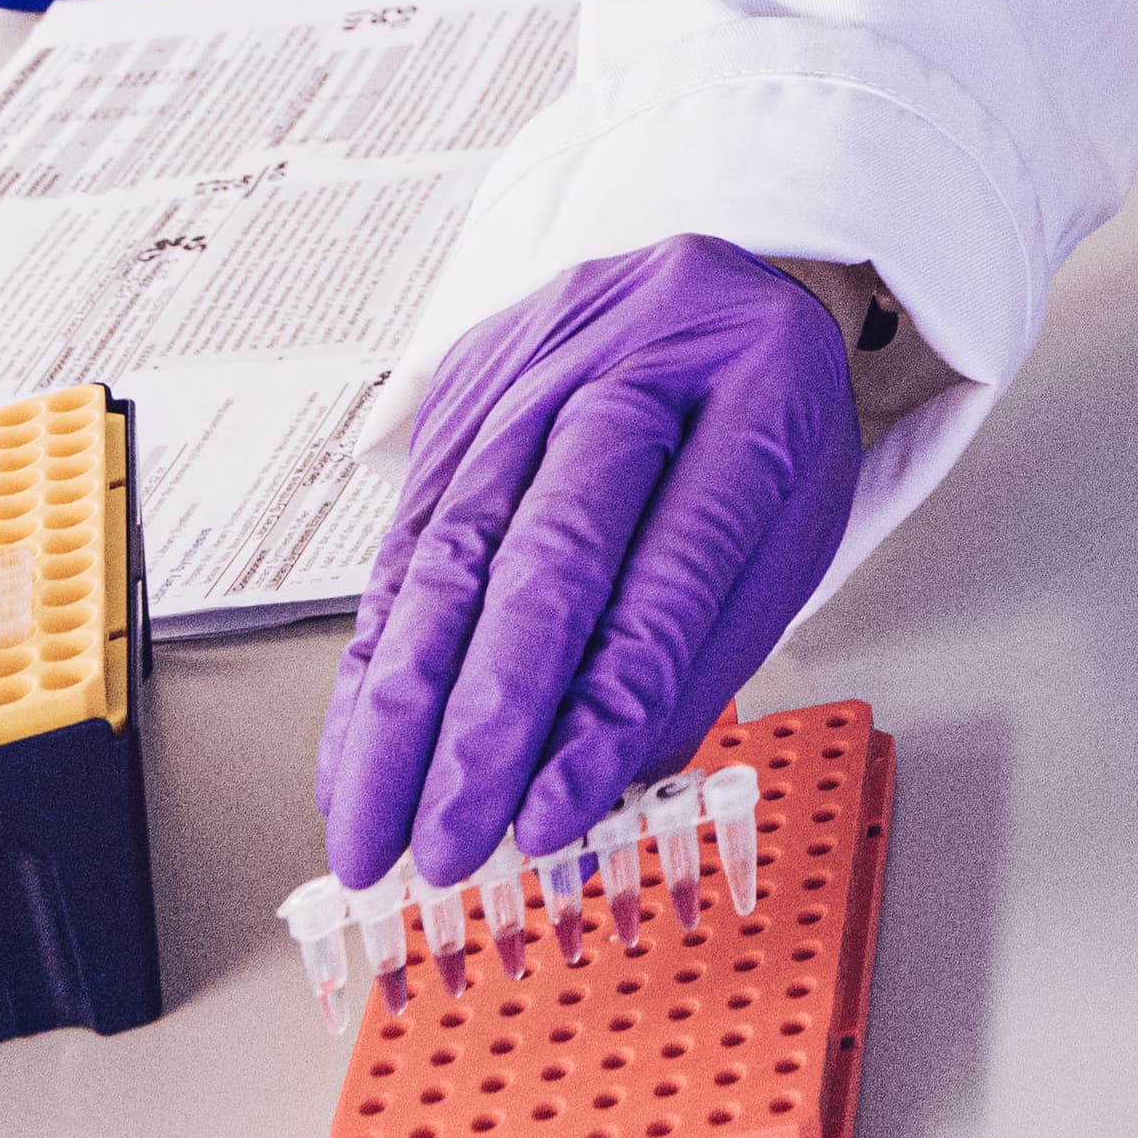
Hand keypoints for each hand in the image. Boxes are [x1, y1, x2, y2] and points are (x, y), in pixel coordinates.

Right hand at [316, 240, 858, 885]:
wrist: (716, 292)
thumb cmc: (759, 435)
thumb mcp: (782, 541)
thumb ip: (687, 670)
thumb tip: (579, 808)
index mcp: (761, 384)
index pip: (673, 564)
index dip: (604, 704)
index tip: (551, 819)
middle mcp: (640, 352)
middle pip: (548, 545)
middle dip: (486, 718)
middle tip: (450, 845)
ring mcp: (538, 357)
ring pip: (453, 545)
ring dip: (400, 712)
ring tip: (374, 832)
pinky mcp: (460, 384)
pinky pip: (406, 537)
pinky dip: (375, 662)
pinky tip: (356, 752)